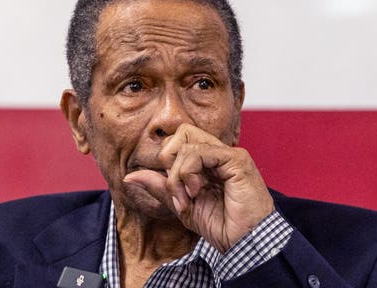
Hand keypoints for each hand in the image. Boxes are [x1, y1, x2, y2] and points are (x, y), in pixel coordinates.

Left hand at [123, 124, 274, 252]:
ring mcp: (229, 154)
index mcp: (208, 162)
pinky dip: (188, 172)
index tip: (174, 196)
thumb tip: (130, 177)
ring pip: (187, 140)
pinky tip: (196, 192)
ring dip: (177, 173)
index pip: (177, 143)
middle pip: (181, 132)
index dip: (167, 165)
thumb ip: (161, 188)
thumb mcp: (183, 207)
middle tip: (177, 192)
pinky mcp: (236, 160)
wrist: (246, 244)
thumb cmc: (223, 228)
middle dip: (168, 160)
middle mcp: (219, 154)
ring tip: (187, 197)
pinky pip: (200, 151)